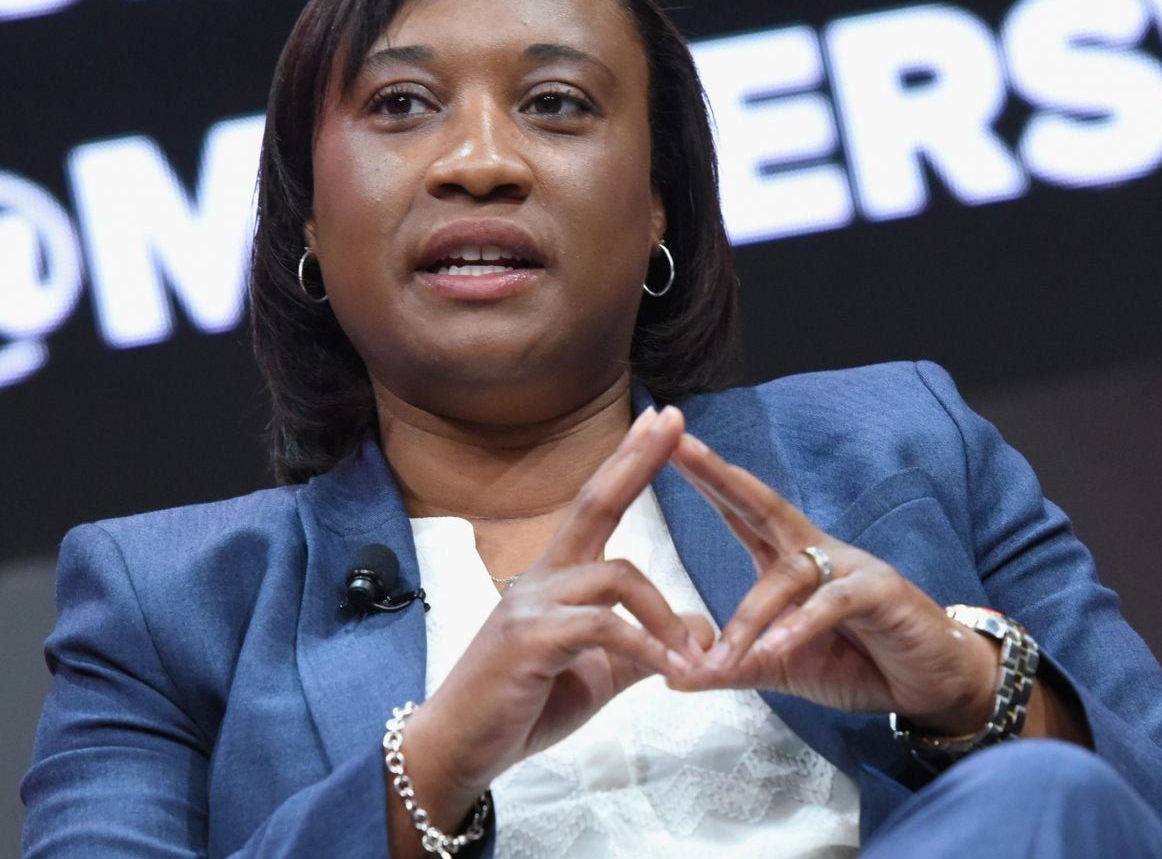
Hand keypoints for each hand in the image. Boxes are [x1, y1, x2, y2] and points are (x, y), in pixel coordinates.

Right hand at [402, 406, 711, 826]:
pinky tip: (674, 672)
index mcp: (555, 577)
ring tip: (695, 658)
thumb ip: (642, 650)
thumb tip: (697, 634)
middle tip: (671, 420)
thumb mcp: (596, 675)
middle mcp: (542, 577)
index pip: (597, 504)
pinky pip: (604, 627)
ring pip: (615, 576)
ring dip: (664, 616)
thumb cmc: (520, 707)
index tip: (657, 424)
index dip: (627, 462)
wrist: (457, 750)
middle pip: (595, 503)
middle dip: (637, 460)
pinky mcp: (532, 640)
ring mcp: (533, 604)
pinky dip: (647, 648)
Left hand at [665, 431, 998, 735]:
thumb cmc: (856, 660)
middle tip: (679, 448)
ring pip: (788, 573)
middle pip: (760, 503)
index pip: (738, 509)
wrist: (932, 683)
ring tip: (728, 654)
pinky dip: (803, 624)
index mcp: (787, 557)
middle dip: (719, 474)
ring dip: (754, 615)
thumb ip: (732, 666)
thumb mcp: (781, 666)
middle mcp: (814, 550)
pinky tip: (778, 646)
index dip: (705, 479)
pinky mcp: (881, 591)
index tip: (665, 448)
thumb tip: (672, 675)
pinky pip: (834, 601)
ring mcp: (848, 565)